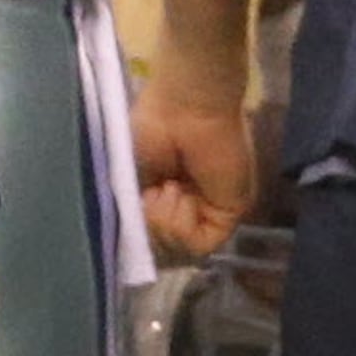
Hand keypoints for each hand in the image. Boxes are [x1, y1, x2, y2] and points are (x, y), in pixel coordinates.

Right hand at [132, 67, 253, 260]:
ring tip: (164, 188)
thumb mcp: (128, 174)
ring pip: (180, 251)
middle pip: (163, 249)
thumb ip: (131, 210)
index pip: (149, 237)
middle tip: (147, 195)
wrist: (185, 104)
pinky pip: (201, 244)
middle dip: (147, 229)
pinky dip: (182, 227)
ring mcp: (207, 212)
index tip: (127, 213)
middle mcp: (186, 206)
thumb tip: (130, 241)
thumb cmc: (152, 125)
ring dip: (163, 224)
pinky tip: (179, 196)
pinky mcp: (227, 213)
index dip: (134, 235)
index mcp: (162, 194)